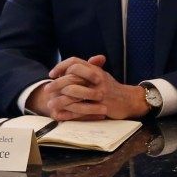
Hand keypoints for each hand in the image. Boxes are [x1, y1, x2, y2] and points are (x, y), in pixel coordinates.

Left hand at [31, 55, 146, 120]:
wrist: (129, 100)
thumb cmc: (112, 88)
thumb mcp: (101, 75)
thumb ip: (88, 68)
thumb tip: (70, 66)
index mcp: (95, 70)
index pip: (75, 62)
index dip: (61, 66)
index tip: (52, 74)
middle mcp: (97, 79)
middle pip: (72, 77)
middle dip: (57, 83)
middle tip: (47, 89)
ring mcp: (99, 92)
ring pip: (74, 93)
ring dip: (60, 99)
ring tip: (51, 103)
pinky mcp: (101, 106)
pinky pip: (81, 109)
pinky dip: (68, 113)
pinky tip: (60, 114)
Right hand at [47, 129, 153, 176]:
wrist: (132, 139)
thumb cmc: (117, 155)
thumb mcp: (110, 171)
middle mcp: (101, 175)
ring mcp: (100, 165)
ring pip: (77, 176)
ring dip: (63, 175)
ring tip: (57, 169)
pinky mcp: (99, 154)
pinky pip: (80, 163)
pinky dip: (70, 164)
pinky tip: (65, 160)